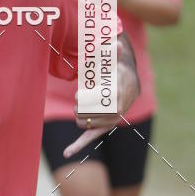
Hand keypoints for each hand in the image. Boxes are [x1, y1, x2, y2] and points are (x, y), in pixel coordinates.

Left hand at [64, 35, 140, 157]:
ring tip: (83, 103)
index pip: (89, 103)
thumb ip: (115, 53)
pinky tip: (66, 153)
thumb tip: (119, 42)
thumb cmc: (116, 70)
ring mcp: (108, 123)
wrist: (128, 84)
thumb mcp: (115, 61)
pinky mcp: (102, 129)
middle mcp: (114, 114)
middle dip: (78, 104)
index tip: (81, 92)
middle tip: (81, 95)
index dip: (82, 97)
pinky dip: (76, 146)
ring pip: (81, 122)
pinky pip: (88, 139)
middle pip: (83, 113)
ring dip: (78, 113)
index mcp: (116, 99)